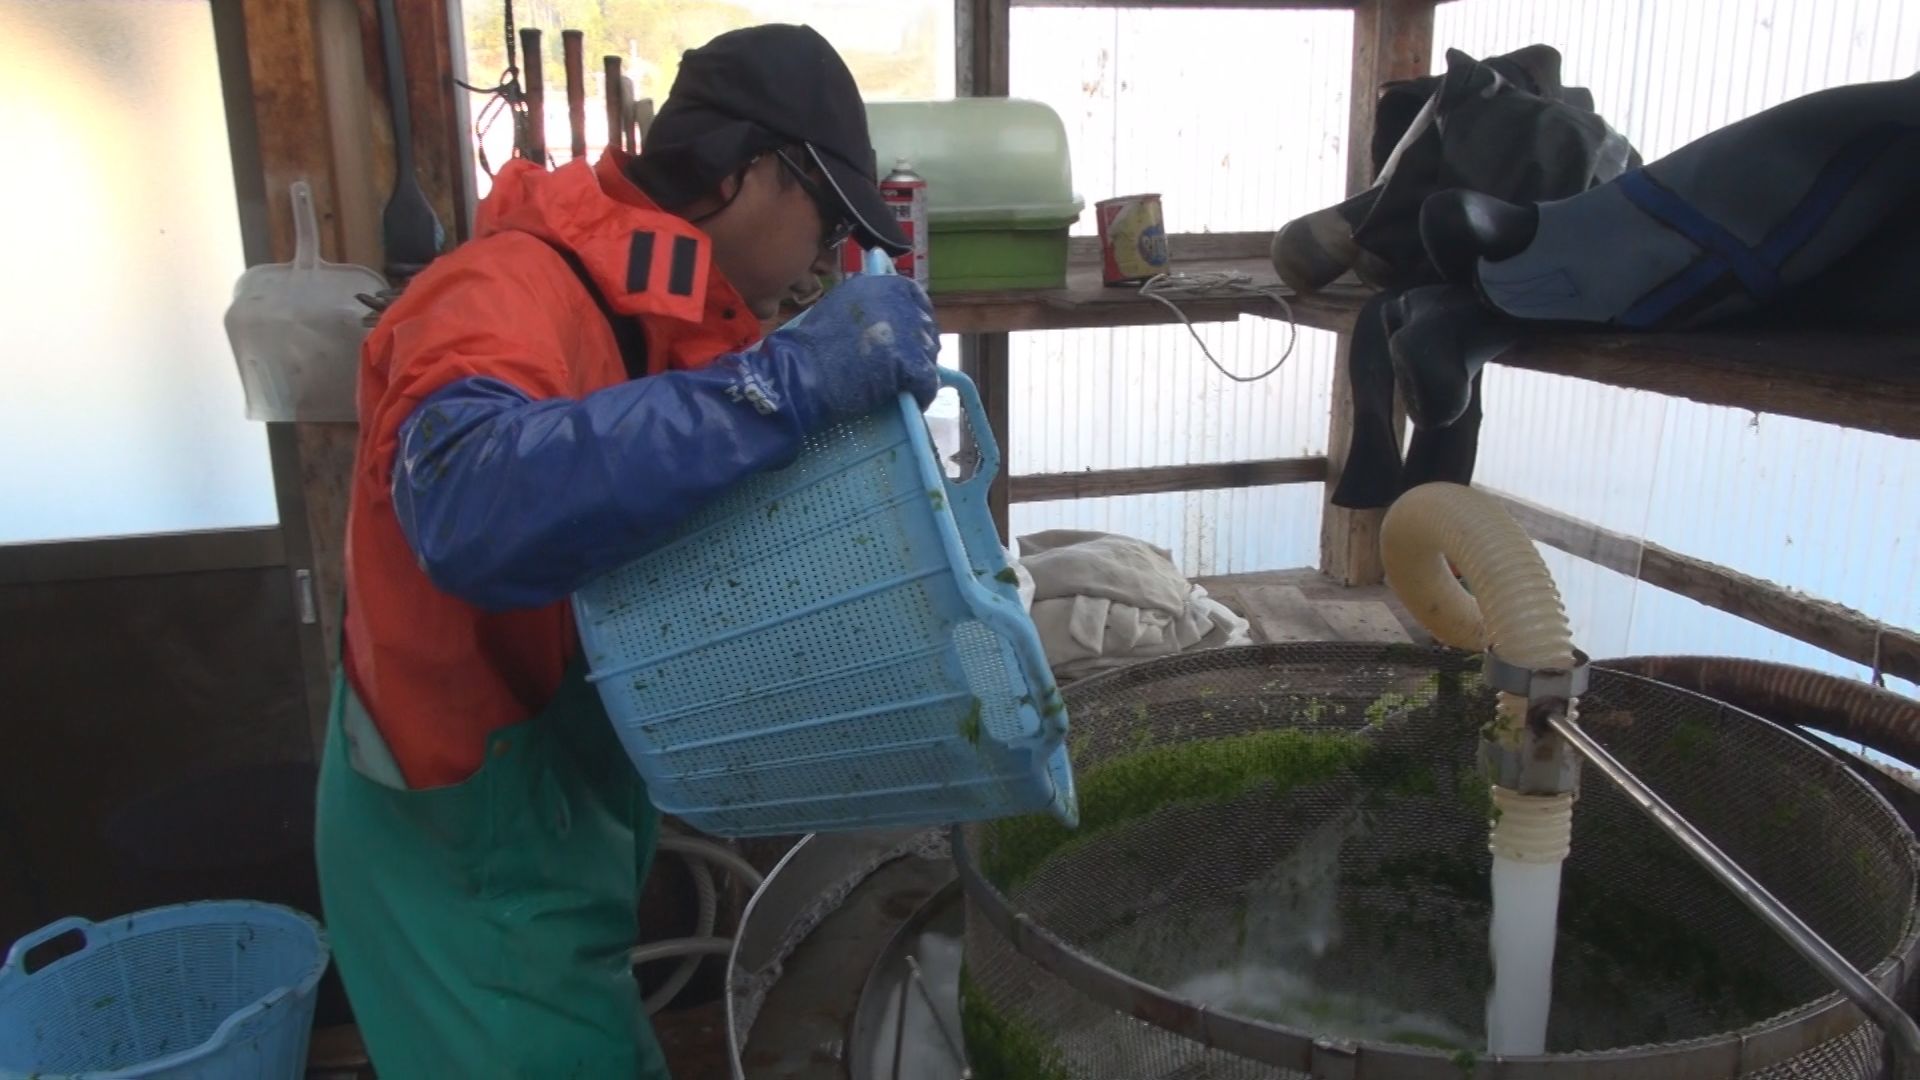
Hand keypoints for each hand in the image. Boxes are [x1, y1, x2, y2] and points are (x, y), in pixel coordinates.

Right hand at [768, 274, 939, 427]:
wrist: (804, 371)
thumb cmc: (815, 343)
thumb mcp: (841, 304)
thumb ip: (869, 303)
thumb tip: (887, 311)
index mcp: (885, 285)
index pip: (916, 298)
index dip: (914, 320)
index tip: (908, 337)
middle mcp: (902, 303)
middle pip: (926, 327)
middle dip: (918, 347)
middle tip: (901, 365)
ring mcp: (909, 334)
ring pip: (930, 355)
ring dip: (919, 369)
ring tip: (901, 383)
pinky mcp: (912, 364)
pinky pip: (928, 381)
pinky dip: (921, 393)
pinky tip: (909, 397)